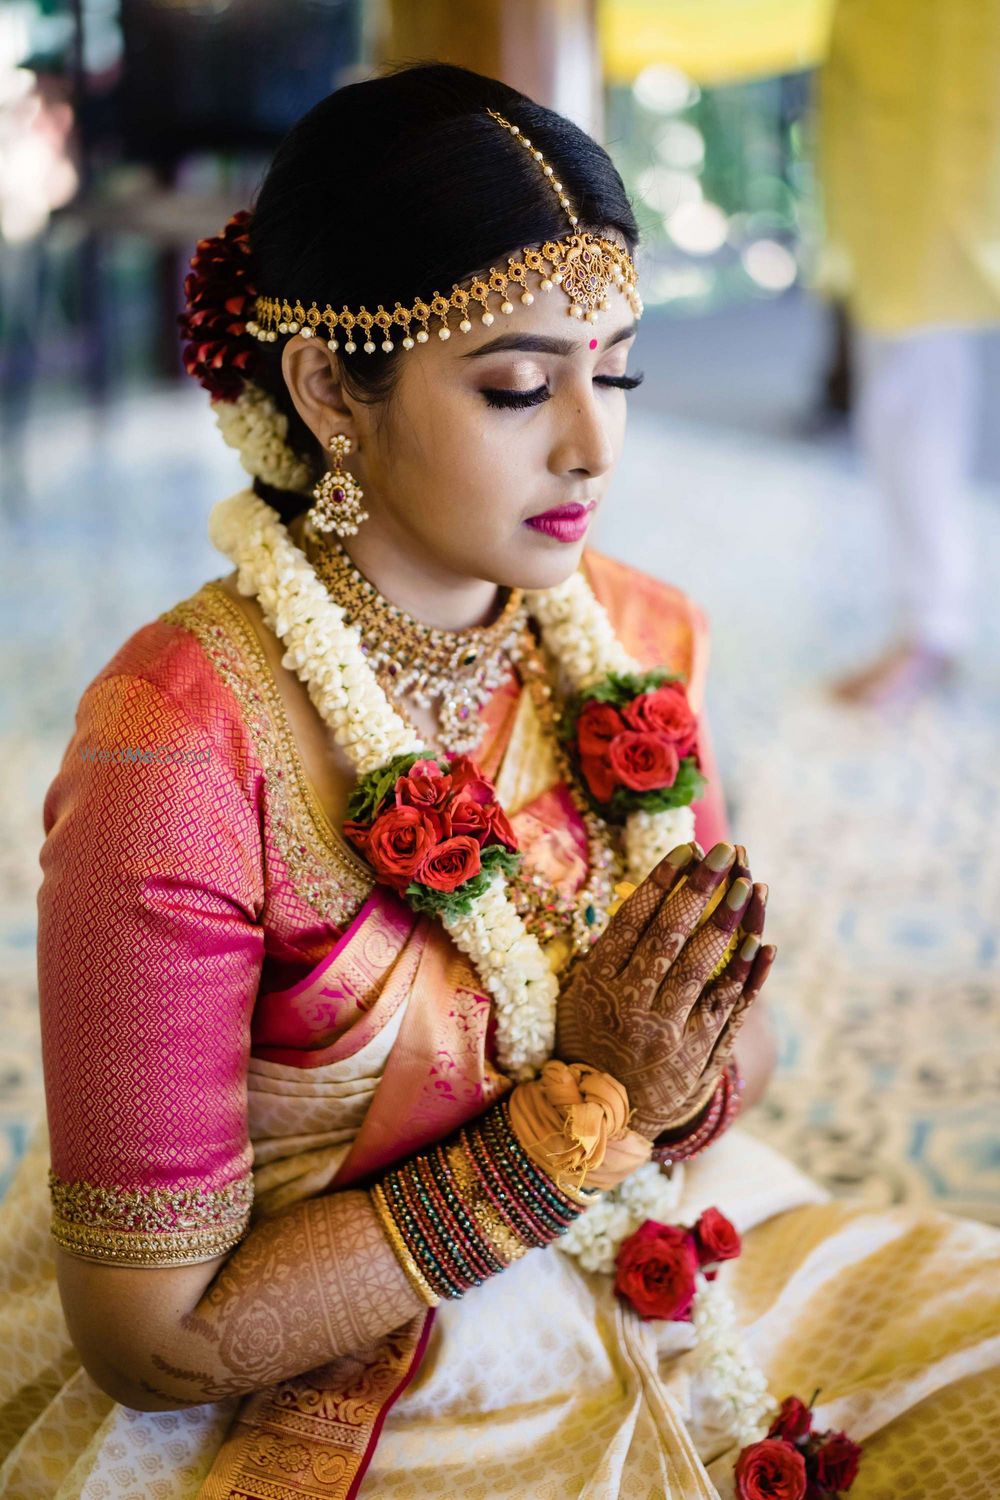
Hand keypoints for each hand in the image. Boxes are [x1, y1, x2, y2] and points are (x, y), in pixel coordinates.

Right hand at [555, 841, 774, 1138]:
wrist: (602, 1118)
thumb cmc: (590, 1041)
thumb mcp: (578, 996)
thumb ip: (608, 954)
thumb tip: (647, 898)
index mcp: (598, 985)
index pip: (633, 920)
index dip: (662, 881)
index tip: (688, 849)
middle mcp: (633, 1006)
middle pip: (670, 936)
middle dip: (699, 889)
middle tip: (725, 852)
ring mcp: (668, 1032)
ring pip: (702, 969)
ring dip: (727, 923)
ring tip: (748, 886)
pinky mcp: (699, 1055)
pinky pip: (727, 1008)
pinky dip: (747, 974)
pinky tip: (762, 943)